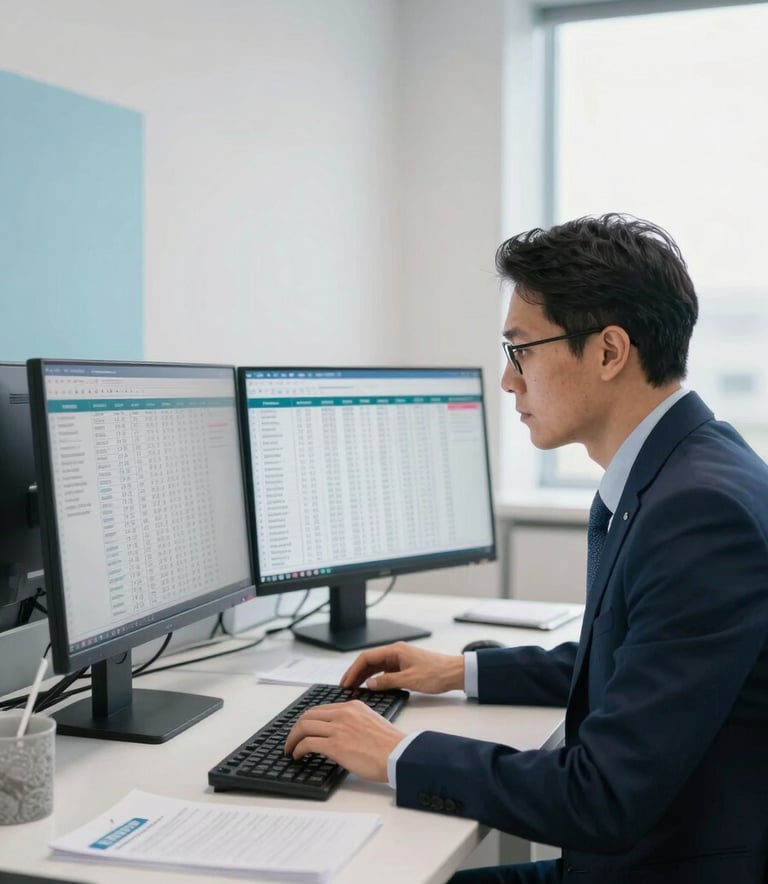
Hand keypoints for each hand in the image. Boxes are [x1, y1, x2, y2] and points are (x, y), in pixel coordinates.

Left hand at [284, 700, 404, 781]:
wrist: (399, 755)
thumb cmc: (390, 745)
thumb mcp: (371, 722)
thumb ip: (354, 722)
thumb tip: (340, 733)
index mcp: (353, 706)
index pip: (321, 709)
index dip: (308, 720)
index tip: (303, 730)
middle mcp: (343, 713)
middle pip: (308, 715)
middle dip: (296, 729)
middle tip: (292, 740)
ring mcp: (338, 728)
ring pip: (304, 727)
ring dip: (293, 739)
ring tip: (290, 749)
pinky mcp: (335, 745)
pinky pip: (307, 743)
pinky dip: (298, 749)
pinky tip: (298, 755)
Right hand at [340, 641, 464, 693]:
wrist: (455, 673)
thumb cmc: (436, 673)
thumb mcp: (410, 680)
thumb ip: (387, 682)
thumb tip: (370, 685)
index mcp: (395, 651)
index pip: (367, 658)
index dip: (354, 670)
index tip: (346, 682)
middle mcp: (396, 653)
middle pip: (369, 661)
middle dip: (356, 673)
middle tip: (345, 687)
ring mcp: (400, 660)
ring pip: (376, 667)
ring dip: (364, 677)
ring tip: (354, 689)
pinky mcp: (404, 667)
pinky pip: (385, 672)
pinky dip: (376, 679)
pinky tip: (371, 688)